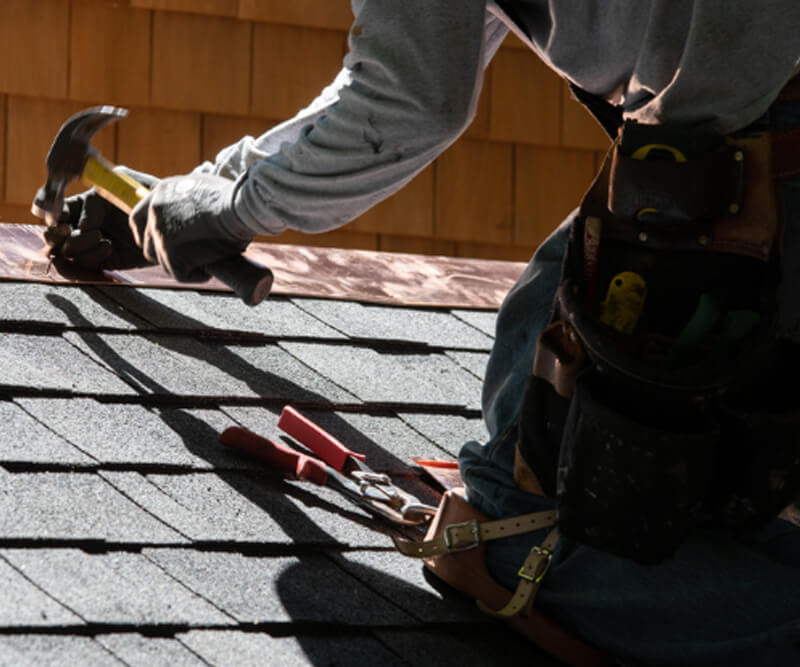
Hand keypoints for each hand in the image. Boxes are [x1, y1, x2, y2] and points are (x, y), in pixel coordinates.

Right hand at [44, 168, 159, 270]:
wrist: (171, 226)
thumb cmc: (152, 199)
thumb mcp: (134, 183)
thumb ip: (111, 181)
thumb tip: (89, 193)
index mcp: (86, 203)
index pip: (56, 210)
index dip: (55, 216)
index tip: (66, 221)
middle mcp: (85, 224)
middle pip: (53, 234)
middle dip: (59, 236)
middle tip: (76, 232)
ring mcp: (93, 244)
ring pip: (66, 252)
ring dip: (78, 247)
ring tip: (102, 239)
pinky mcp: (105, 260)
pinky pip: (84, 265)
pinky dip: (90, 260)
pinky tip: (107, 249)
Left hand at [128, 173, 253, 281]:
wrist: (238, 208)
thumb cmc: (231, 198)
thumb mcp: (200, 187)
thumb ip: (187, 200)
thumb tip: (193, 216)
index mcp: (159, 194)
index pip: (138, 220)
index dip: (147, 234)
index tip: (160, 242)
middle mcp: (155, 214)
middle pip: (149, 246)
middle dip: (166, 254)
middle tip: (189, 257)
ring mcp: (162, 236)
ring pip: (166, 263)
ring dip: (185, 264)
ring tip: (208, 258)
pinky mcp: (172, 255)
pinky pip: (180, 275)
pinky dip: (197, 275)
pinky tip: (211, 267)